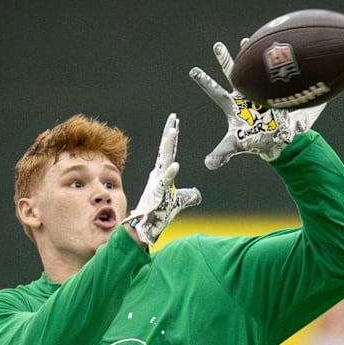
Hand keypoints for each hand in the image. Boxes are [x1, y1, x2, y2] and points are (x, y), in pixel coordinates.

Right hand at [123, 113, 201, 245]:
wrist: (145, 227)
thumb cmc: (159, 213)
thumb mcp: (178, 202)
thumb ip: (188, 196)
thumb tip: (197, 194)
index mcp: (162, 174)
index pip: (169, 151)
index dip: (172, 137)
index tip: (175, 122)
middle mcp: (158, 175)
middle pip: (165, 150)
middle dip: (169, 133)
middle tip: (173, 117)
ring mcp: (157, 183)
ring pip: (164, 160)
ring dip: (168, 145)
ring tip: (173, 131)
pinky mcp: (158, 194)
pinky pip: (166, 182)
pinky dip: (170, 173)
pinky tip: (176, 165)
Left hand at [189, 40, 326, 169]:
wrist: (276, 139)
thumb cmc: (254, 140)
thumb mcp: (235, 146)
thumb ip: (221, 154)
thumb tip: (208, 165)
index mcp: (231, 106)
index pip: (214, 91)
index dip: (204, 81)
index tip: (193, 70)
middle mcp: (242, 96)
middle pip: (231, 74)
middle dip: (224, 60)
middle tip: (216, 45)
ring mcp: (257, 92)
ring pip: (250, 70)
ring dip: (247, 56)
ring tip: (244, 40)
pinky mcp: (271, 93)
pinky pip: (269, 75)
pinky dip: (269, 64)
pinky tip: (271, 50)